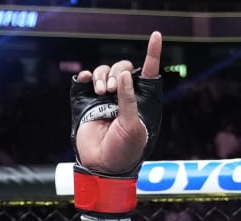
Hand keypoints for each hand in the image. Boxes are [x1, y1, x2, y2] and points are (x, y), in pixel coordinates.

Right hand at [74, 32, 161, 176]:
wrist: (102, 166)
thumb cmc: (125, 150)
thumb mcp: (133, 126)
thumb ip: (128, 100)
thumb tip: (126, 75)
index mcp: (140, 100)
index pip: (148, 72)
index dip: (152, 53)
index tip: (155, 35)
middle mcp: (123, 96)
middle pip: (122, 68)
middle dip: (118, 73)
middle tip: (111, 90)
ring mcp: (104, 98)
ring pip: (104, 71)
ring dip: (102, 76)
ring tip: (101, 92)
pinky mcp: (86, 101)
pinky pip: (85, 80)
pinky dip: (86, 76)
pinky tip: (87, 80)